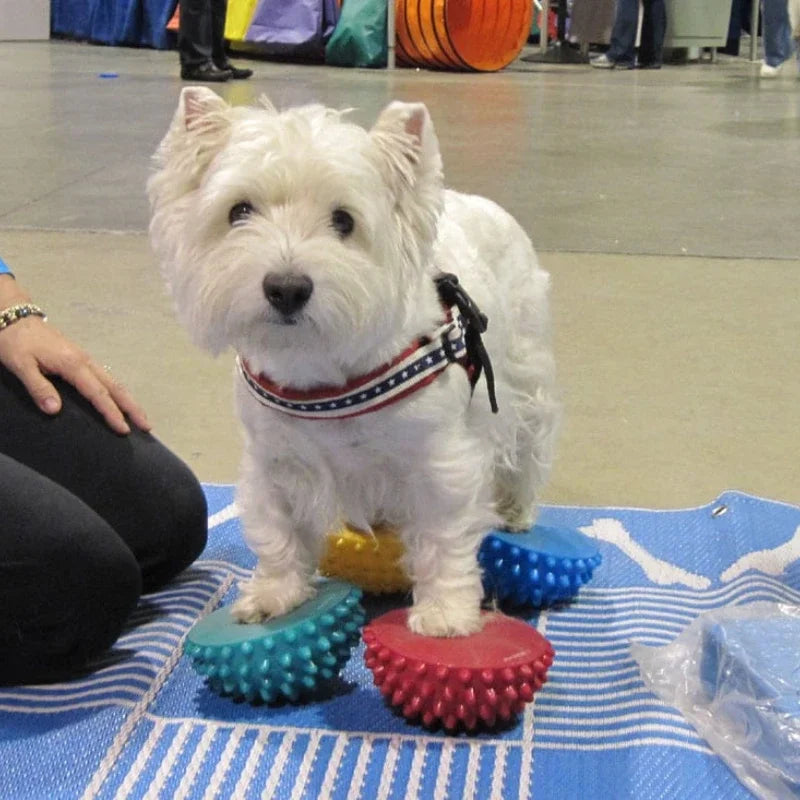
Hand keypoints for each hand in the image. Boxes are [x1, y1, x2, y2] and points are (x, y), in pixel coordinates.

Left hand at [0, 279, 150, 433]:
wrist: (13, 315)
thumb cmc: (14, 341)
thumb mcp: (20, 365)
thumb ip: (38, 388)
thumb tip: (56, 411)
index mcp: (72, 364)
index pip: (98, 393)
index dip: (111, 413)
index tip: (124, 430)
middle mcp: (85, 361)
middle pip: (115, 386)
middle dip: (132, 407)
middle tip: (147, 425)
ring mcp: (85, 358)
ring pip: (113, 381)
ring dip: (128, 399)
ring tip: (140, 416)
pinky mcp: (81, 358)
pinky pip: (106, 377)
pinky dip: (117, 391)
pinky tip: (119, 399)